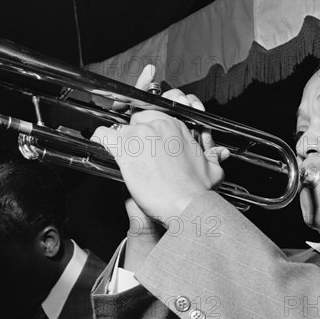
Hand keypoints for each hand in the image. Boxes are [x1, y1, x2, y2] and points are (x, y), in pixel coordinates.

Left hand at [94, 68, 228, 222]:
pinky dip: (100, 139)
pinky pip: (104, 135)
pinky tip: (102, 145)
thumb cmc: (198, 191)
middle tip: (137, 149)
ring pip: (121, 126)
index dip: (151, 121)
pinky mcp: (125, 148)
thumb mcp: (213, 170)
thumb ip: (214, 157)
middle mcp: (160, 125)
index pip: (158, 112)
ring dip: (120, 139)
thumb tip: (219, 154)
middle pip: (138, 117)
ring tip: (123, 153)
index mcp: (178, 126)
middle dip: (135, 132)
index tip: (149, 131)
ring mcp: (141, 134)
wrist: (187, 206)